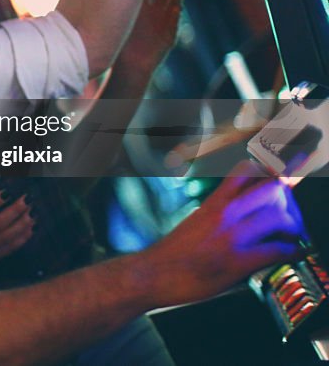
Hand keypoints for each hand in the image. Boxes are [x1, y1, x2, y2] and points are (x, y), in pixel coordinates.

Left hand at [113, 0, 182, 77]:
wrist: (129, 67)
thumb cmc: (118, 45)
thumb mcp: (114, 22)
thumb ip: (109, 5)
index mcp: (140, 7)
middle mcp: (153, 12)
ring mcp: (163, 22)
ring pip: (172, 1)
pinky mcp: (169, 35)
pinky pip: (174, 21)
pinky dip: (176, 13)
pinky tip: (177, 5)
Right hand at [141, 161, 303, 306]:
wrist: (153, 273)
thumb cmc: (173, 253)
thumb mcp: (197, 221)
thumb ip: (222, 212)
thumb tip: (246, 210)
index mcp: (214, 203)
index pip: (247, 172)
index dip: (270, 172)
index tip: (283, 176)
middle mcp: (224, 214)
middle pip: (271, 188)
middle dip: (288, 199)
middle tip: (289, 213)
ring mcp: (232, 237)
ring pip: (279, 217)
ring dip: (293, 227)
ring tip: (290, 236)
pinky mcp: (237, 262)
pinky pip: (277, 251)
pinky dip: (291, 252)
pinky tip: (291, 253)